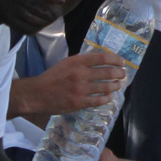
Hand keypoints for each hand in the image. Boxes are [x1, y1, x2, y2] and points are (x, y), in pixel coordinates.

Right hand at [11, 53, 125, 119]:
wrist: (38, 94)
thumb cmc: (52, 77)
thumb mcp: (66, 63)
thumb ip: (82, 62)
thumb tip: (101, 61)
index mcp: (77, 62)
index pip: (102, 58)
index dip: (115, 59)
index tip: (121, 62)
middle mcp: (80, 74)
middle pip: (108, 72)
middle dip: (119, 73)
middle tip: (123, 74)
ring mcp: (81, 89)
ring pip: (106, 87)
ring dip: (115, 86)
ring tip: (118, 85)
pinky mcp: (79, 102)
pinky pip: (99, 100)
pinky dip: (107, 98)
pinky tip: (109, 97)